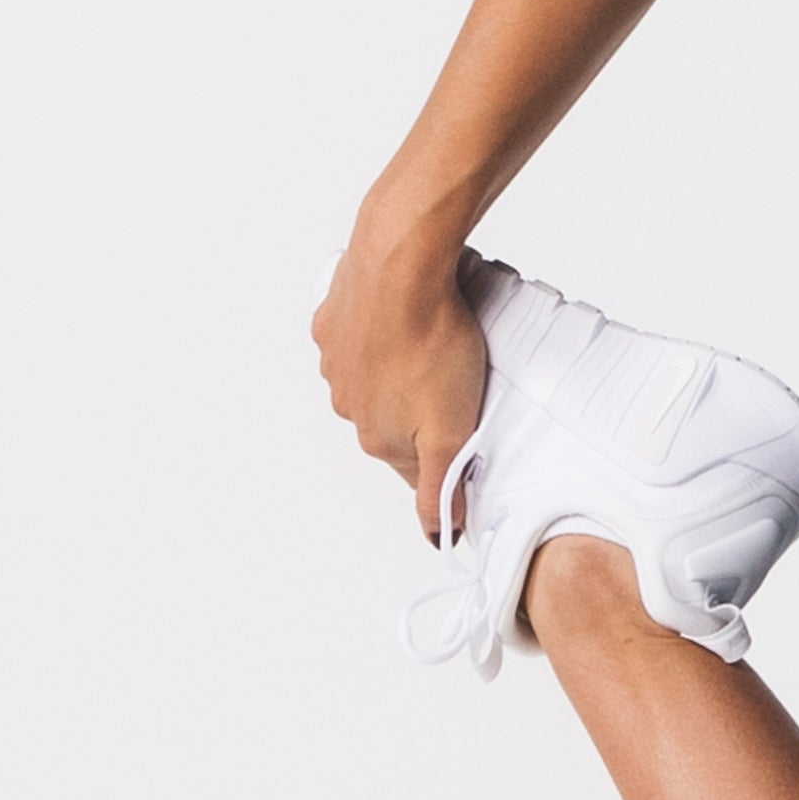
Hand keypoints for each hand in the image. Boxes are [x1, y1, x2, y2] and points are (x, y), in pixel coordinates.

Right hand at [312, 222, 491, 540]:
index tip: (466, 433)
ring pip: (373, 378)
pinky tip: (406, 316)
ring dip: (399, 369)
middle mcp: (347, 402)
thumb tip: (438, 534)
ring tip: (435, 344)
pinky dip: (380, 331)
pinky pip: (358, 334)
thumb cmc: (433, 342)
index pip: (412, 467)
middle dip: (421, 409)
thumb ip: (441, 487)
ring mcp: (336, 359)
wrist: (401, 265)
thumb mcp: (452, 430)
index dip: (443, 454)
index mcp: (376, 436)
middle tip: (458, 381)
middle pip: (391, 421)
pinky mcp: (333, 318)